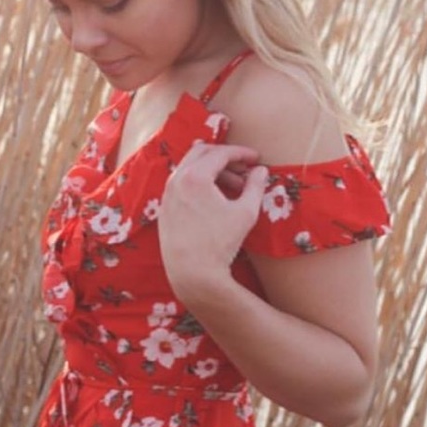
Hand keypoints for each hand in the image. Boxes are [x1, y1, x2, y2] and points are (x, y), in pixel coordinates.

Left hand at [158, 143, 268, 302]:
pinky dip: (200, 183)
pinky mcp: (164, 209)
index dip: (241, 153)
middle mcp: (176, 181)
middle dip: (225, 157)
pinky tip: (216, 199)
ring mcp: (167, 195)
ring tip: (234, 188)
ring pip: (190, 169)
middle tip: (244, 168)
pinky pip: (182, 185)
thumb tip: (261, 171)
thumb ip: (255, 187)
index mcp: (195, 177)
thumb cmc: (220, 244)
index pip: (220, 153)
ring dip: (213, 171)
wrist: (192, 273)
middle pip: (201, 153)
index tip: (256, 158)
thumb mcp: (245, 213)